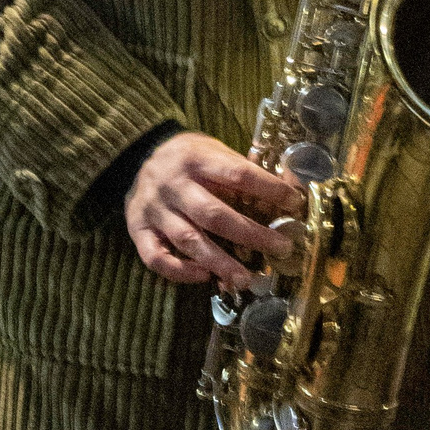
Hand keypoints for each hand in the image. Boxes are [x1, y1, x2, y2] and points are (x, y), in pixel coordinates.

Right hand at [125, 131, 302, 287]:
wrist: (135, 154)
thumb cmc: (186, 157)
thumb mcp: (211, 149)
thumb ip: (238, 169)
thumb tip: (284, 191)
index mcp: (196, 159)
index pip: (237, 174)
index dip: (268, 189)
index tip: (294, 203)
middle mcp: (173, 184)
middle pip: (214, 214)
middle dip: (251, 235)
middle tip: (280, 248)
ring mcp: (154, 209)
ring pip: (188, 240)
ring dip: (219, 263)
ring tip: (246, 279)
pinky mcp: (138, 229)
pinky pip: (157, 257)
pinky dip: (180, 271)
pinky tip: (203, 276)